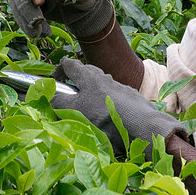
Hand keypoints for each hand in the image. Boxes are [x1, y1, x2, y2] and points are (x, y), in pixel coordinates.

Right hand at [51, 59, 182, 155]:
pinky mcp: (132, 100)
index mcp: (90, 78)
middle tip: (70, 94)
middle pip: (88, 73)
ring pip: (102, 86)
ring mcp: (121, 89)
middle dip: (77, 80)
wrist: (144, 129)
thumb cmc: (108, 120)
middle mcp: (106, 79)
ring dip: (93, 93)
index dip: (59, 70)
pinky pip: (115, 97)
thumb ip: (62, 104)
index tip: (54, 80)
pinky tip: (109, 118)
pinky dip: (108, 104)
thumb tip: (50, 98)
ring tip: (89, 110)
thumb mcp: (77, 112)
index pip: (71, 65)